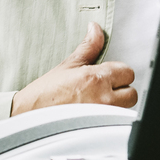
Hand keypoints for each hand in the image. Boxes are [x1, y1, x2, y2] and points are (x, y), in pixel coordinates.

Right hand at [11, 22, 136, 114]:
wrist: (29, 117)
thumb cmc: (45, 94)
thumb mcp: (67, 66)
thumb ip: (88, 47)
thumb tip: (96, 29)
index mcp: (96, 78)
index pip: (127, 71)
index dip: (118, 73)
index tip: (107, 76)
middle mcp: (103, 98)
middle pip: (131, 92)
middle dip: (120, 90)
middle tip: (104, 90)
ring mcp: (102, 117)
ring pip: (126, 109)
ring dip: (117, 105)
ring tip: (99, 104)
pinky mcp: (99, 130)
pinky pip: (116, 123)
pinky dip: (110, 119)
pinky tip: (96, 117)